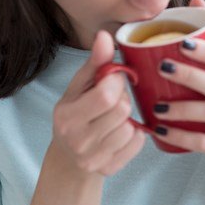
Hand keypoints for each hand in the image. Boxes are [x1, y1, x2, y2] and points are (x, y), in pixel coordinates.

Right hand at [52, 31, 144, 175]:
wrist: (69, 157)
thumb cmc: (76, 112)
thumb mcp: (80, 85)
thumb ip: (95, 61)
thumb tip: (105, 35)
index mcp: (67, 116)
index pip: (107, 94)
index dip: (117, 81)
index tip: (113, 80)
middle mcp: (77, 141)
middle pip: (122, 109)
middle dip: (123, 98)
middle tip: (114, 99)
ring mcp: (93, 159)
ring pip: (130, 127)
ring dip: (129, 117)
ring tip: (116, 116)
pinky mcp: (109, 170)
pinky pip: (138, 143)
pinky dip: (135, 134)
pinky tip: (122, 131)